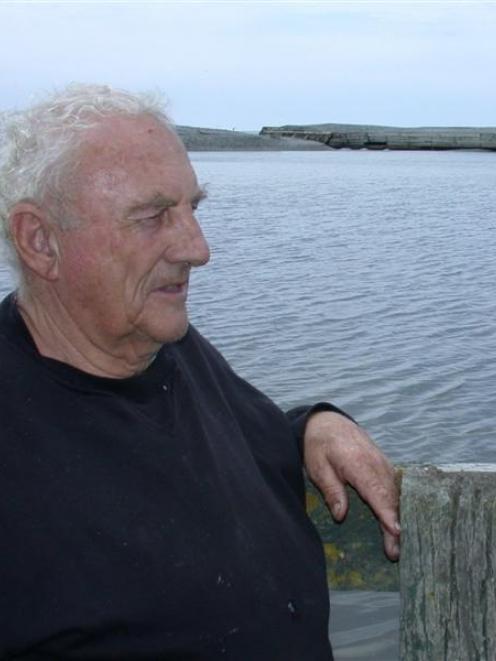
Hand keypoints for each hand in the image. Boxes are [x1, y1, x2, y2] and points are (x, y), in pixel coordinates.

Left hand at [303, 411, 399, 560]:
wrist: (327, 421)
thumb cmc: (319, 445)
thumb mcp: (317, 468)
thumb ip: (331, 490)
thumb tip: (341, 516)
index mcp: (358, 463)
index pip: (377, 492)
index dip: (387, 514)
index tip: (396, 532)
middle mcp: (376, 463)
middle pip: (390, 497)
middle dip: (394, 525)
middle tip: (394, 553)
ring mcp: (382, 462)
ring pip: (395, 493)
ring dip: (397, 516)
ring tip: (396, 543)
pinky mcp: (383, 463)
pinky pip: (393, 486)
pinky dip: (395, 504)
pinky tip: (395, 521)